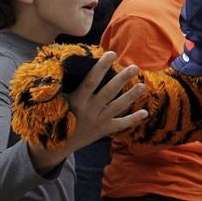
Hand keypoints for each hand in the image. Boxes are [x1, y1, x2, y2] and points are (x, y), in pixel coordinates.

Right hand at [28, 52, 146, 172]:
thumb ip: (65, 86)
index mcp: (77, 101)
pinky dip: (133, 119)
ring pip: (118, 107)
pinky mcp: (104, 130)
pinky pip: (120, 124)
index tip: (111, 54)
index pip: (91, 81)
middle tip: (134, 67)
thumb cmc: (55, 117)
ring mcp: (98, 121)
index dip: (101, 67)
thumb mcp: (57, 101)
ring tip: (142, 86)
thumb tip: (69, 63)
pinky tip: (145, 112)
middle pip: (109, 92)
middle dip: (122, 79)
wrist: (56, 146)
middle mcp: (90, 110)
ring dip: (131, 96)